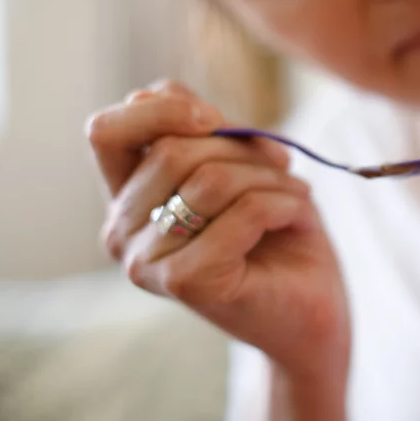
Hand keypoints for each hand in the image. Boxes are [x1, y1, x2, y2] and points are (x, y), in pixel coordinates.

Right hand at [86, 80, 349, 382]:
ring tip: (295, 195)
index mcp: (126, 199)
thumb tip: (195, 110)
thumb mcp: (241, 166)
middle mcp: (121, 233)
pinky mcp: (188, 283)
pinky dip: (285, 204)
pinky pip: (244, 212)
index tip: (215, 119)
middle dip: (243, 149)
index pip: (107, 131)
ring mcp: (148, 264)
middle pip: (172, 150)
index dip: (160, 109)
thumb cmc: (278, 234)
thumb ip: (207, 133)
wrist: (312, 311)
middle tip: (282, 167)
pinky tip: (297, 218)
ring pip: (211, 179)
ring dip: (270, 178)